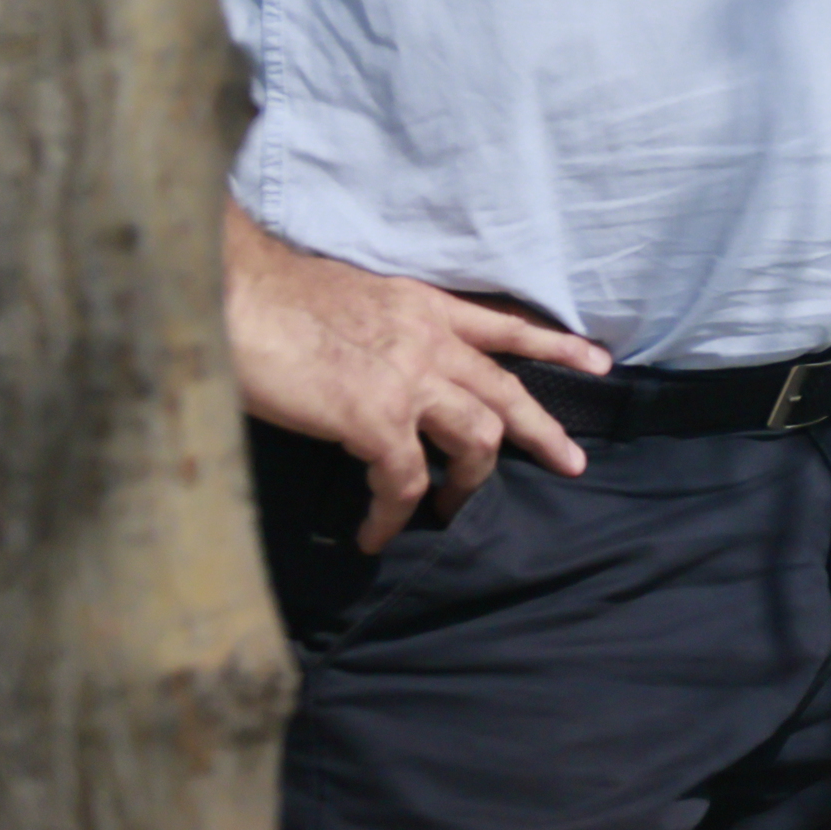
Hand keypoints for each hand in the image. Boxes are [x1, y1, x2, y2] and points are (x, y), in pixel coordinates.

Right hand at [224, 202, 611, 550]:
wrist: (232, 295)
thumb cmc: (270, 299)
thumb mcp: (351, 302)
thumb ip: (380, 333)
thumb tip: (374, 368)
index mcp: (423, 307)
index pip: (505, 327)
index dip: (553, 346)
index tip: (598, 361)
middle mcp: (429, 340)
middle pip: (508, 390)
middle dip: (543, 430)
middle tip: (572, 462)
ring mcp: (409, 380)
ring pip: (477, 438)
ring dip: (470, 481)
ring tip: (451, 510)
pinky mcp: (376, 419)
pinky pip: (404, 482)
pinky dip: (394, 513)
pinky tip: (377, 534)